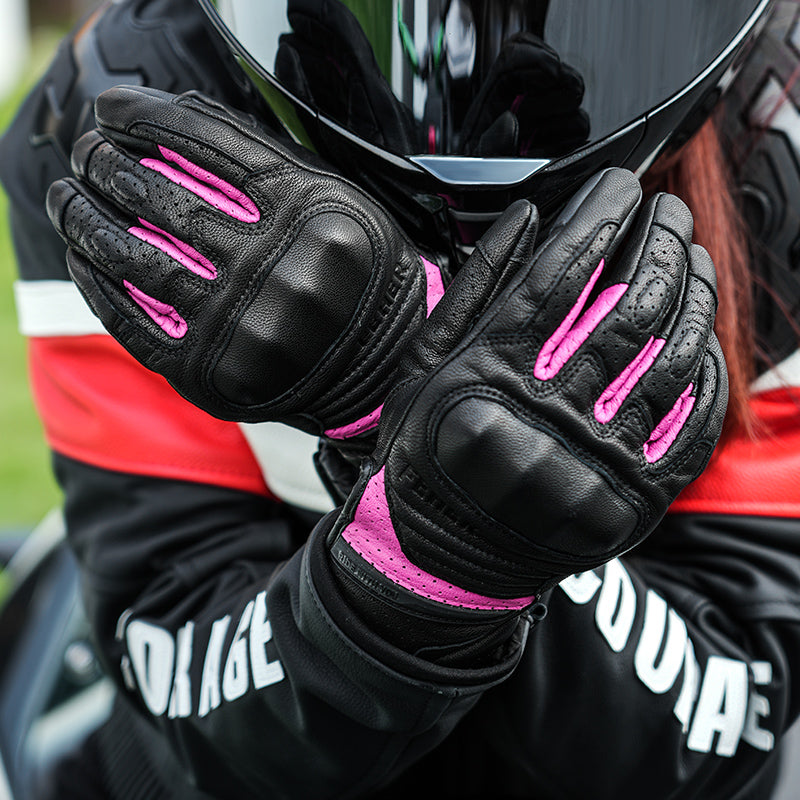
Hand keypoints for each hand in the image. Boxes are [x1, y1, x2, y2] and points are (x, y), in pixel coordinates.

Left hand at [46, 86, 445, 438]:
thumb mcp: (338, 201)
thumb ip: (271, 159)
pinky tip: (84, 257)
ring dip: (86, 218)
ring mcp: (242, 327)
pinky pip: (135, 322)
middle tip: (88, 152)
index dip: (148, 118)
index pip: (209, 146)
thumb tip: (178, 116)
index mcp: (310, 216)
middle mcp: (275, 270)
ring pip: (136, 257)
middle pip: (163, 199)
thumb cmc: (357, 275)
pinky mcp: (214, 372)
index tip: (113, 110)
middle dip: (107, 164)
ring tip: (70, 196)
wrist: (381, 366)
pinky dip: (99, 284)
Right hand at [329, 168, 727, 623]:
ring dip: (693, 296)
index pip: (561, 276)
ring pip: (671, 358)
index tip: (620, 186)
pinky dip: (706, 372)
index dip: (599, 219)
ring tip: (694, 258)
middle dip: (659, 242)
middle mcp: (547, 421)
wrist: (438, 559)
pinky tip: (703, 335)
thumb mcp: (420, 369)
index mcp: (489, 379)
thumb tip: (525, 220)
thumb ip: (471, 291)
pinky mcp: (628, 504)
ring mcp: (595, 466)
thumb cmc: (423, 458)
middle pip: (628, 307)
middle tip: (668, 211)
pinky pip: (689, 427)